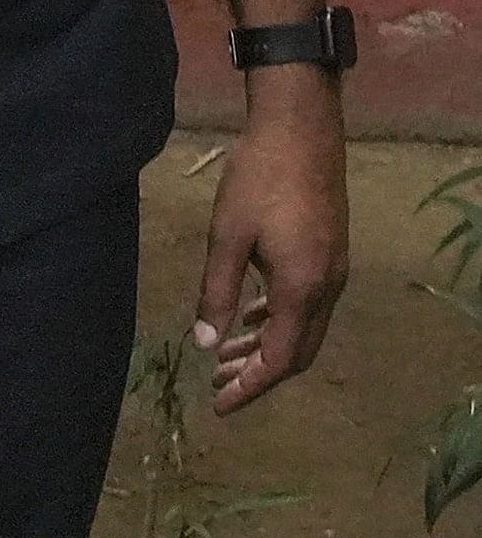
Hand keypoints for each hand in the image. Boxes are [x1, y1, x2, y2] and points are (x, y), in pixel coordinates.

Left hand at [195, 67, 348, 413]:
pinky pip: (304, 304)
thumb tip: (205, 345)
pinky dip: (275, 319)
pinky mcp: (327, 254)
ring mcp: (332, 271)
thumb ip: (217, 294)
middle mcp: (326, 288)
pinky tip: (247, 319)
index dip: (251, 387)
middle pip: (297, 352)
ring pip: (301, 328)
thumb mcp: (227, 238)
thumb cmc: (259, 181)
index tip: (220, 405)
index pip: (281, 359)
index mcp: (303, 289)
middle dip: (258, 374)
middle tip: (217, 387)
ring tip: (222, 359)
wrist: (301, 132)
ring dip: (264, 346)